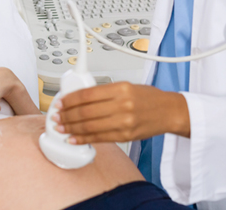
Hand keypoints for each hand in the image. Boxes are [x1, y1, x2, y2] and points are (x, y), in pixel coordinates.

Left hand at [53, 82, 189, 143]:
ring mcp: (124, 122)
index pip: (87, 94)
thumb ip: (104, 91)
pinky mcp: (126, 136)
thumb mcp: (126, 86)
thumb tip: (79, 97)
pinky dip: (84, 139)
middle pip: (86, 111)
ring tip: (61, 127)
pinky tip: (74, 138)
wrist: (169, 111)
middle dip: (67, 115)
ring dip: (71, 128)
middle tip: (56, 116)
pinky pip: (100, 138)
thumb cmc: (148, 97)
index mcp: (120, 88)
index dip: (70, 99)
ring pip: (90, 126)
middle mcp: (122, 105)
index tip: (60, 102)